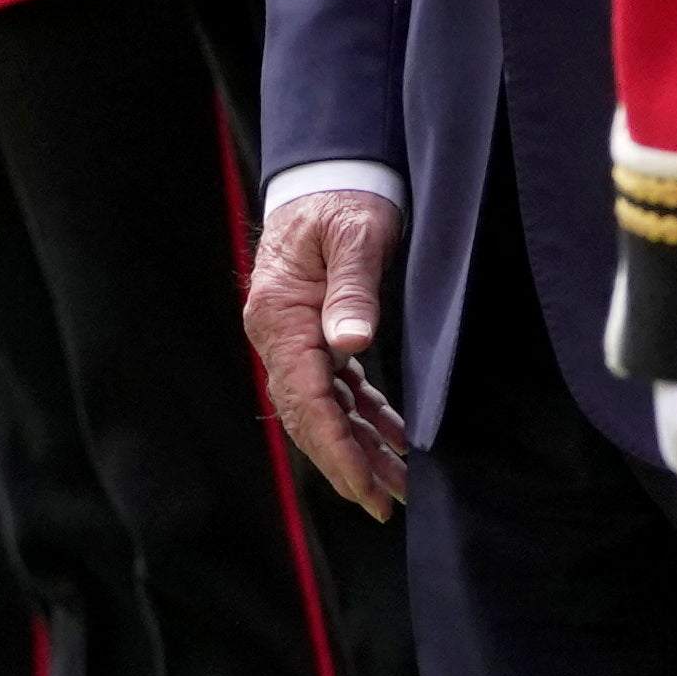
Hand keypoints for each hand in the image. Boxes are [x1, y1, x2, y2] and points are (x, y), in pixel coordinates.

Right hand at [244, 187, 411, 518]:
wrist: (333, 170)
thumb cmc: (344, 198)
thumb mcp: (355, 235)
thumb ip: (352, 289)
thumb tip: (349, 344)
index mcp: (280, 315)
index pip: (305, 397)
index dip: (335, 447)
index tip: (363, 486)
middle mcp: (279, 333)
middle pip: (309, 416)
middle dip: (346, 464)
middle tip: (385, 505)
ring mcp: (295, 336)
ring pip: (325, 408)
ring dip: (359, 448)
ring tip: (398, 488)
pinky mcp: (317, 332)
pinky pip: (339, 387)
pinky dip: (365, 417)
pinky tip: (394, 440)